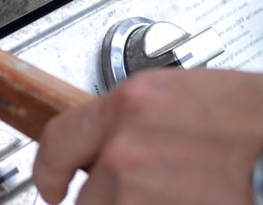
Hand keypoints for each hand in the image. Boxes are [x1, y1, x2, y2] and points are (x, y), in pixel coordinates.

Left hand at [33, 69, 262, 203]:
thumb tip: (95, 148)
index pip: (57, 143)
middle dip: (110, 201)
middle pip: (88, 197)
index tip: (52, 186)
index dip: (49, 171)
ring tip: (174, 194)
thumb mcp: (168, 96)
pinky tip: (187, 200)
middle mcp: (126, 151)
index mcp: (125, 107)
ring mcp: (146, 192)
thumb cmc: (240, 117)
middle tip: (142, 191)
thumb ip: (121, 121)